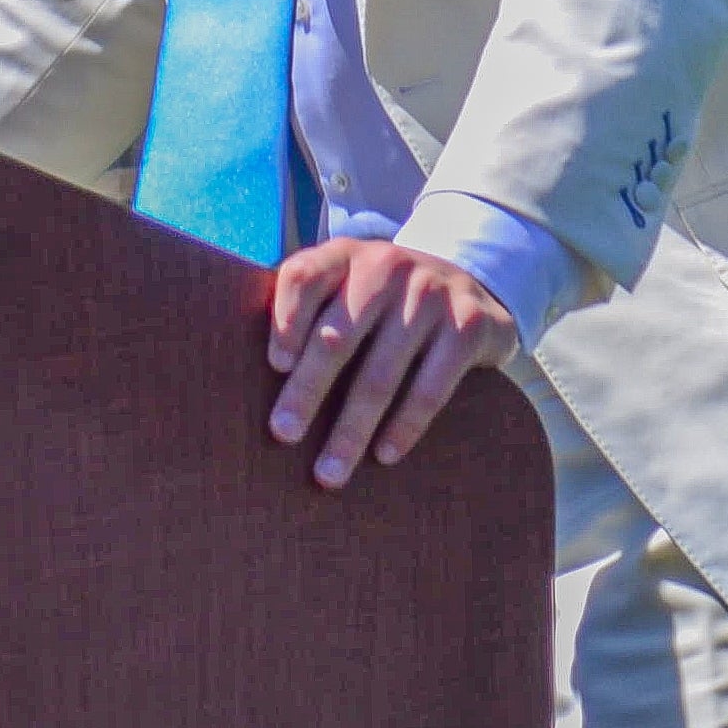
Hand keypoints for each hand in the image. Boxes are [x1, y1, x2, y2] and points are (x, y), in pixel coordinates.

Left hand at [265, 237, 516, 489]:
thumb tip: (254, 375)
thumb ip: (308, 310)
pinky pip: (431, 386)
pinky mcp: (469, 326)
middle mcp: (387, 267)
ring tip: (329, 472)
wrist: (473, 283)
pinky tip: (384, 454)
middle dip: (307, 391)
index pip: (304, 277)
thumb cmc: (385, 301)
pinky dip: (405, 425)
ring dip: (352, 428)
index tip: (275, 366)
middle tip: (283, 435)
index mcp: (346, 256)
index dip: (286, 319)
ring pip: (381, 373)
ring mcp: (431, 294)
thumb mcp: (348, 286)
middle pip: (336, 336)